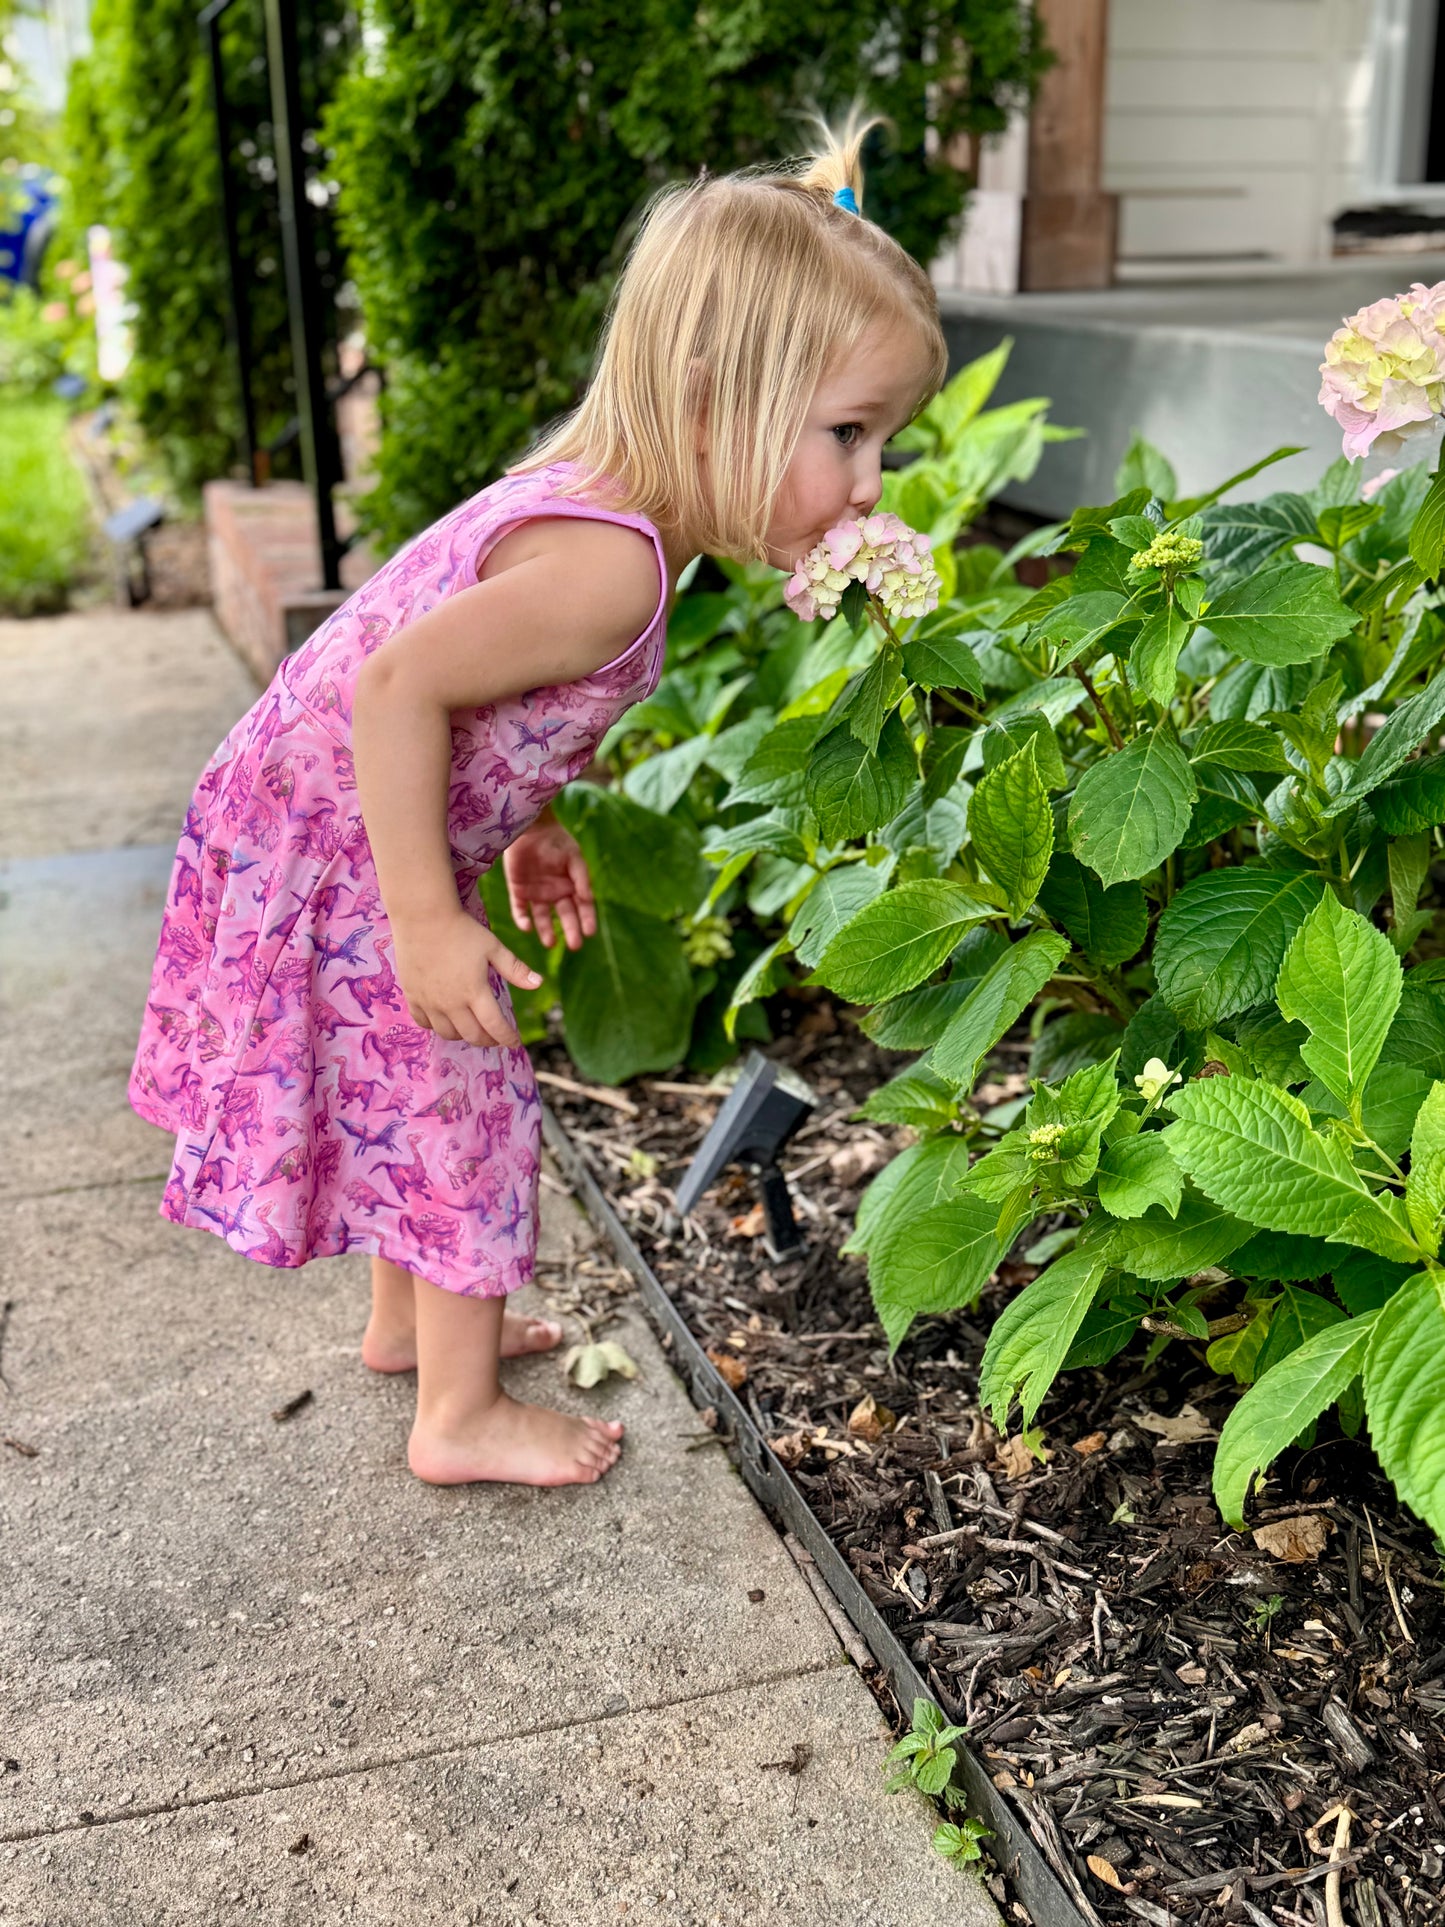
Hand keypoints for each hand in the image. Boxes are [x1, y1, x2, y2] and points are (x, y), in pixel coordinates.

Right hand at [392, 910, 541, 1047]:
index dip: (508, 1038)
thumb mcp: (493, 948)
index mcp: (475, 991)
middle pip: (473, 1035)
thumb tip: (539, 984)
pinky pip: (424, 1023)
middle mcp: (452, 1002)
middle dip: (488, 1040)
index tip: (515, 1042)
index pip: (495, 1026)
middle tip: (495, 1037)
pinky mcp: (413, 996)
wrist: (423, 918)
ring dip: (463, 1035)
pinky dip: (437, 1026)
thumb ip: (515, 969)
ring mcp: (430, 1002)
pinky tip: (445, 1019)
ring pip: (448, 1033)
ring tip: (472, 1028)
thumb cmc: (462, 930)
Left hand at [503, 818, 596, 949]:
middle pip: (565, 916)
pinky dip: (522, 920)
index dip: (587, 920)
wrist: (530, 827)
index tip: (590, 932)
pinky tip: (527, 927)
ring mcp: (536, 894)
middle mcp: (556, 894)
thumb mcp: (573, 856)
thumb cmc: (556, 841)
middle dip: (570, 931)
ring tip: (550, 942)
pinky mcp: (518, 891)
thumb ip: (581, 877)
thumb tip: (588, 898)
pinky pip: (520, 910)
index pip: (583, 908)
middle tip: (574, 945)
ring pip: (542, 918)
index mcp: (572, 886)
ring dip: (546, 931)